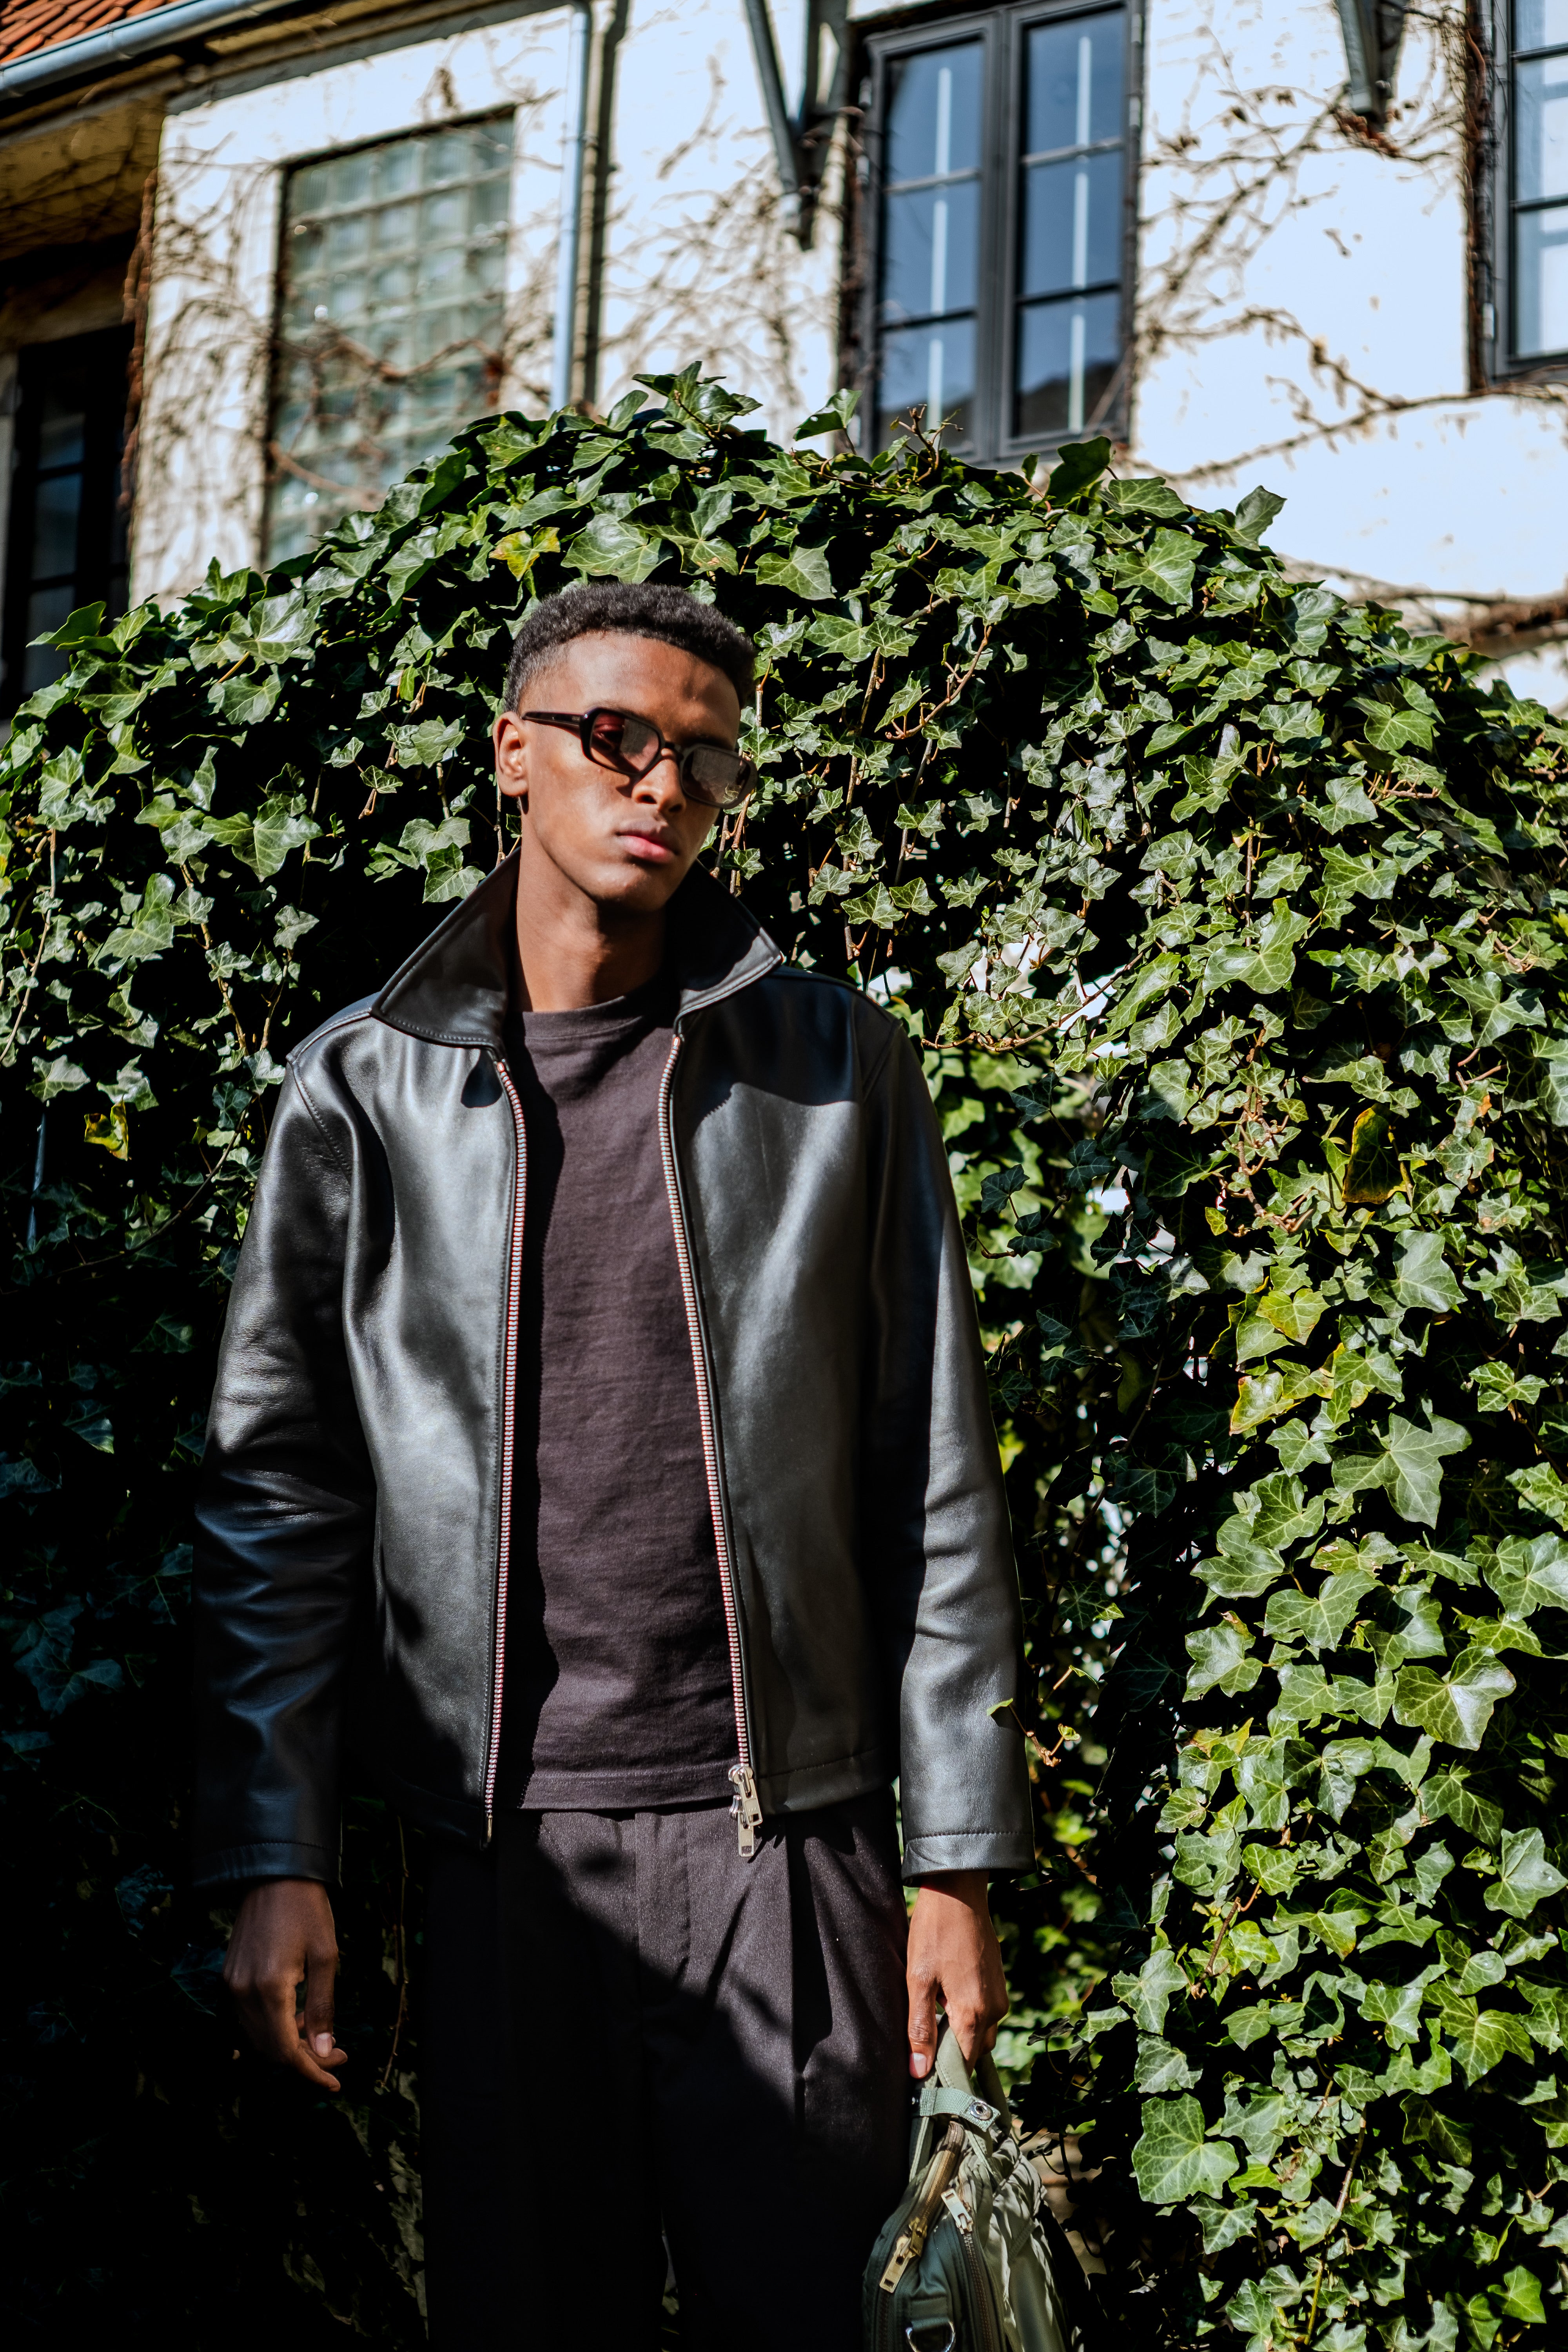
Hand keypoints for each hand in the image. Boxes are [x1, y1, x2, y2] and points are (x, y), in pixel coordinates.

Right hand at [224, 1877, 345, 2091]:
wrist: (275, 1874)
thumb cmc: (306, 1910)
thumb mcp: (326, 1956)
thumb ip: (322, 2008)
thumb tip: (323, 2052)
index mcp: (270, 1988)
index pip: (285, 2050)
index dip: (310, 2072)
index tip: (335, 2081)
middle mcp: (243, 1992)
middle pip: (270, 2049)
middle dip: (305, 2060)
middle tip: (337, 2056)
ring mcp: (232, 1985)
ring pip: (258, 2036)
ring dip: (288, 2045)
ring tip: (321, 2038)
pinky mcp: (230, 1977)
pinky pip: (250, 2017)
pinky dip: (274, 2027)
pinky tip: (298, 2019)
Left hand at [906, 1870, 1008, 2078]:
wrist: (958, 1891)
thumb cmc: (934, 1932)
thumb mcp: (918, 1980)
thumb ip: (920, 2028)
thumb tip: (919, 2071)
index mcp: (973, 2013)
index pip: (964, 2064)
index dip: (943, 2074)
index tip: (923, 2077)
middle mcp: (994, 2009)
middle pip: (974, 2051)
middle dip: (952, 2055)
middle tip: (923, 2046)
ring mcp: (999, 1994)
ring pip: (981, 2032)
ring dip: (960, 2034)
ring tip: (933, 2018)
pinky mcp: (998, 1982)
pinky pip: (985, 2013)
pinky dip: (968, 2016)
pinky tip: (945, 2000)